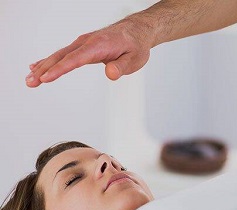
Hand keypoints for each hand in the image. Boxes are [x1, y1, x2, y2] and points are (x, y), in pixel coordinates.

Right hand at [25, 18, 152, 86]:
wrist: (137, 31)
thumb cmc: (136, 45)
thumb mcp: (135, 59)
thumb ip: (122, 66)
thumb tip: (111, 74)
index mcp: (97, 45)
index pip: (75, 59)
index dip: (60, 70)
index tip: (46, 78)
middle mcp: (86, 42)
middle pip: (61, 57)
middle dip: (44, 70)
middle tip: (30, 83)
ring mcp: (82, 43)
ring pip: (59, 55)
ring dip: (43, 67)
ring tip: (30, 80)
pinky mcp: (83, 46)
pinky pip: (63, 54)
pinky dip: (50, 61)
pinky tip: (38, 67)